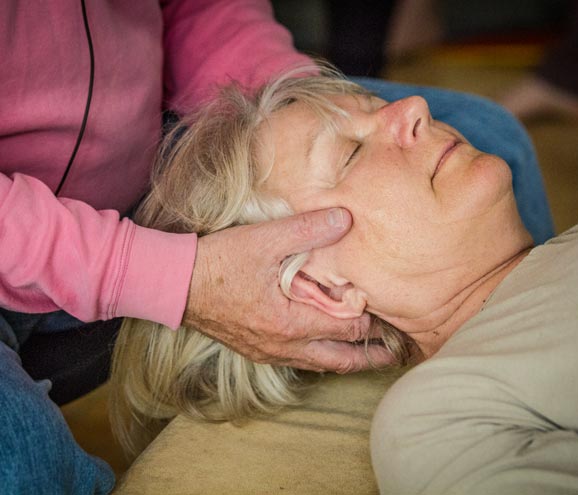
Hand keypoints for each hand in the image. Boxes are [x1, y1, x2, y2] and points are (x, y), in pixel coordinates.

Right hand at [183, 208, 395, 372]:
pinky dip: (320, 358)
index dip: (373, 322)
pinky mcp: (256, 351)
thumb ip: (308, 230)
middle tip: (395, 355)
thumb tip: (345, 219)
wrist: (175, 285)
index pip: (347, 328)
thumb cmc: (219, 263)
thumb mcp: (264, 240)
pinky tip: (322, 348)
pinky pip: (298, 362)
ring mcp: (269, 352)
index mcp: (292, 322)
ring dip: (346, 361)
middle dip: (369, 357)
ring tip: (367, 358)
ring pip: (319, 365)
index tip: (392, 314)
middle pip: (340, 360)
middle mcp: (284, 345)